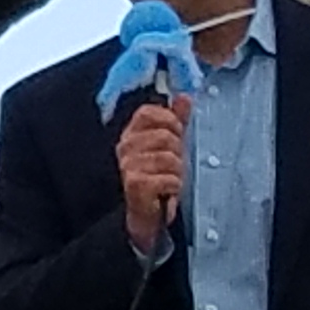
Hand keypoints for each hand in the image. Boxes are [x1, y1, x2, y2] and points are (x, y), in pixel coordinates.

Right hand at [117, 93, 187, 251]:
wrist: (146, 212)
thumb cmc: (159, 176)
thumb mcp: (170, 144)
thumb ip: (177, 120)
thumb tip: (184, 97)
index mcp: (132, 134)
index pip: (147, 112)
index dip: (169, 120)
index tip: (176, 134)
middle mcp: (126, 148)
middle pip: (164, 136)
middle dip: (177, 151)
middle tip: (174, 164)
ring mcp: (129, 166)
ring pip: (169, 158)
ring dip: (178, 172)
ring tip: (172, 178)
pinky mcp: (136, 185)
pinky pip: (168, 178)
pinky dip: (175, 186)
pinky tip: (169, 190)